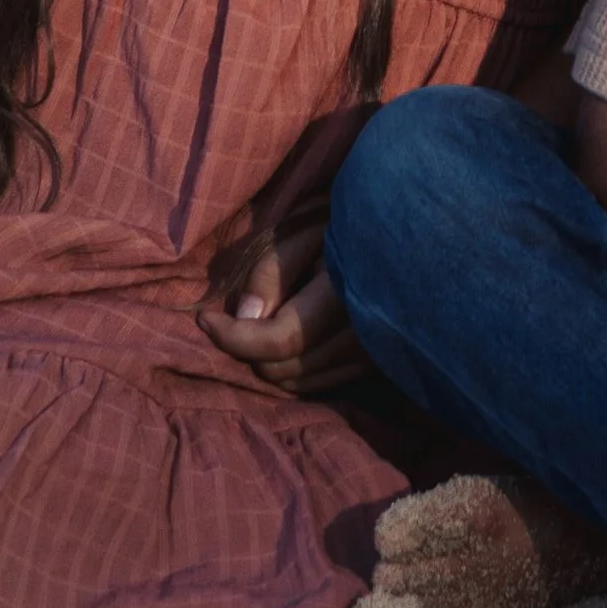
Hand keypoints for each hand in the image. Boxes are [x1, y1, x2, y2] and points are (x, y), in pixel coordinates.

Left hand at [196, 217, 369, 396]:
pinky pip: (317, 385)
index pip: (278, 340)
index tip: (204, 317)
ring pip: (295, 383)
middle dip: (246, 347)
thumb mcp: (305, 231)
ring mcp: (371, 356)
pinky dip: (291, 368)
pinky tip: (287, 337)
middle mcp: (362, 335)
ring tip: (261, 322)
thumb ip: (272, 271)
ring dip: (267, 360)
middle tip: (233, 315)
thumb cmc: (347, 223)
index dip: (232, 336)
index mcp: (345, 294)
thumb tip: (244, 318)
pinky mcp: (372, 364)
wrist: (402, 232)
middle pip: (281, 368)